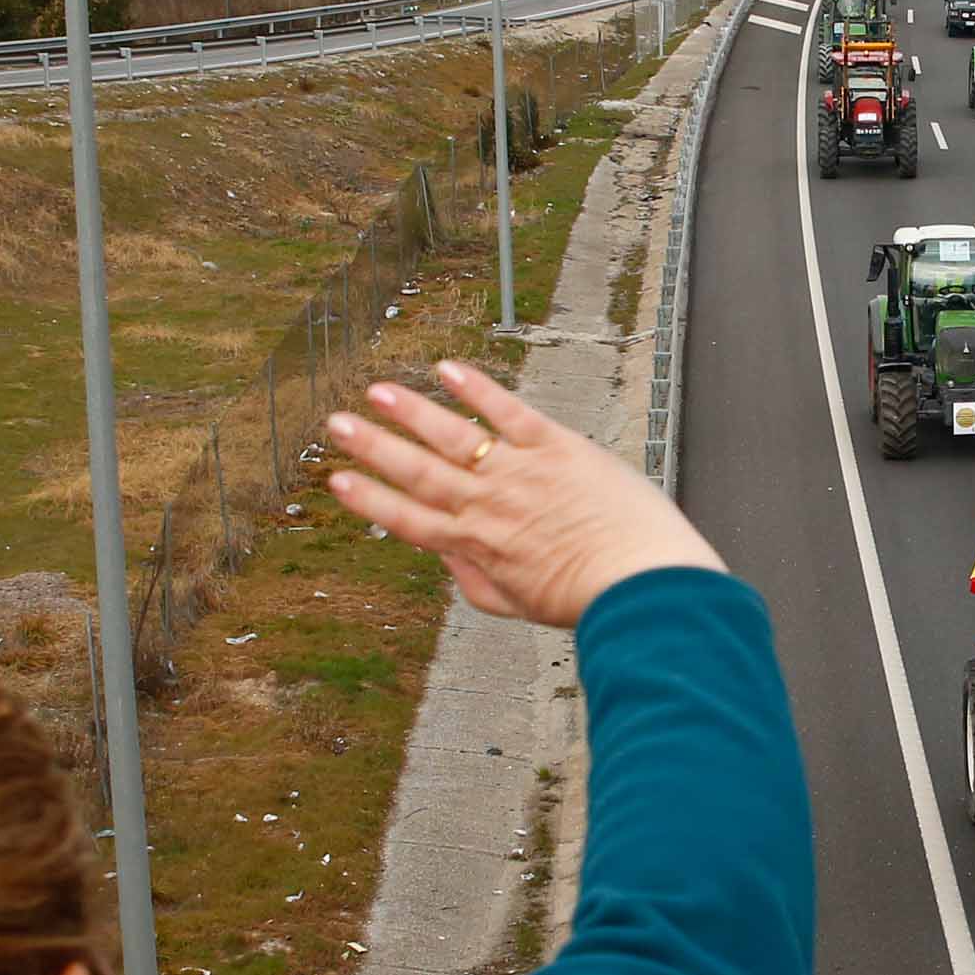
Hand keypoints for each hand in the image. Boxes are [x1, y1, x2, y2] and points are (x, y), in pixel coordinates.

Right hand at [324, 360, 723, 627]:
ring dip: (410, 411)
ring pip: (451, 436)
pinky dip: (476, 388)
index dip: (370, 500)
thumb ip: (475, 583)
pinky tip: (447, 369)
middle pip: (417, 472)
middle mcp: (487, 506)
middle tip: (336, 424)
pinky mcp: (554, 447)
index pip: (410, 520)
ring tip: (376, 390)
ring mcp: (518, 472)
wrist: (639, 581)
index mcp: (477, 547)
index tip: (339, 483)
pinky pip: (507, 410)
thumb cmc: (588, 597)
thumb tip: (447, 560)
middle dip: (372, 447)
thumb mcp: (519, 604)